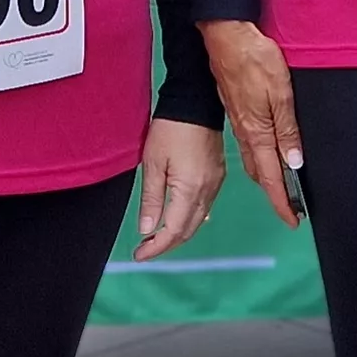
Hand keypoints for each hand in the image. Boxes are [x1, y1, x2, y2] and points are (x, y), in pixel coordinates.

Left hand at [134, 118, 225, 260]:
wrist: (195, 102)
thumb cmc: (171, 128)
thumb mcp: (152, 163)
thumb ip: (151, 199)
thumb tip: (148, 229)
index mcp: (190, 189)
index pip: (173, 230)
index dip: (155, 247)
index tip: (139, 254)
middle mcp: (208, 191)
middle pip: (188, 230)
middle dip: (166, 244)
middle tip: (145, 249)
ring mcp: (216, 184)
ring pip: (198, 221)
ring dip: (178, 233)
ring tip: (156, 237)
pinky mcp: (218, 176)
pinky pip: (205, 206)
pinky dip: (189, 219)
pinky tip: (177, 218)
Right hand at [202, 20, 304, 226]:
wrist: (225, 35)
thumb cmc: (254, 58)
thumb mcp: (281, 92)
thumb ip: (288, 129)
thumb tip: (294, 162)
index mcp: (257, 132)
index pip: (272, 177)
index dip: (282, 202)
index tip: (293, 220)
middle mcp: (246, 133)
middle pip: (261, 174)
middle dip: (275, 193)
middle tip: (292, 207)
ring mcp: (239, 122)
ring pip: (254, 160)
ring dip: (267, 177)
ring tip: (283, 186)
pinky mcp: (236, 110)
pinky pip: (249, 144)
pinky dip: (260, 158)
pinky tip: (268, 152)